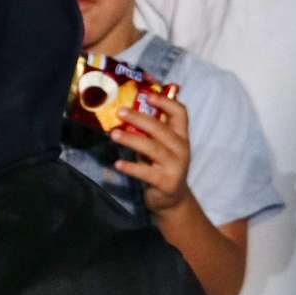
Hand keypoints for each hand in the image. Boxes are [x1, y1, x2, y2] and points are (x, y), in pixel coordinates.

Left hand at [110, 95, 191, 213]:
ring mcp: (175, 166)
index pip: (180, 113)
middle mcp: (181, 149)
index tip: (148, 96)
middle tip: (119, 112)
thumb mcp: (159, 146)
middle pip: (161, 128)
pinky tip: (118, 163)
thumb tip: (125, 110)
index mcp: (181, 136)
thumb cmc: (161, 166)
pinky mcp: (166, 183)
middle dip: (139, 118)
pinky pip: (146, 173)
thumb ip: (149, 131)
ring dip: (131, 139)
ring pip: (153, 148)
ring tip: (114, 134)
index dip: (165, 102)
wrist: (172, 199)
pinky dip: (131, 167)